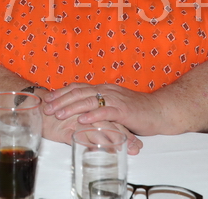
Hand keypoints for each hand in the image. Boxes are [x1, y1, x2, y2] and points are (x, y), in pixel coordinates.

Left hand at [44, 83, 162, 150]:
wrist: (160, 110)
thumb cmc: (137, 110)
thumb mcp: (115, 105)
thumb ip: (100, 106)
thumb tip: (83, 111)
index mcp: (103, 89)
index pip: (78, 87)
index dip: (62, 92)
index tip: (48, 98)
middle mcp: (107, 91)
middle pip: (79, 92)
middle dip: (61, 100)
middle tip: (47, 107)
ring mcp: (115, 99)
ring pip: (89, 100)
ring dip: (72, 107)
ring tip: (59, 114)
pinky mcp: (124, 110)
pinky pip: (106, 112)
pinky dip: (93, 115)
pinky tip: (82, 120)